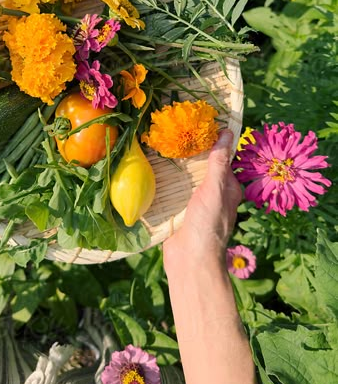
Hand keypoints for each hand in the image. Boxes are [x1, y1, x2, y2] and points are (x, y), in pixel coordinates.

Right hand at [163, 129, 241, 269]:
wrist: (190, 261)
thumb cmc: (207, 225)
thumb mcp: (215, 189)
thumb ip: (220, 163)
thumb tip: (228, 133)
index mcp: (228, 189)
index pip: (223, 158)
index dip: (214, 141)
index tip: (199, 122)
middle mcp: (214, 195)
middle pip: (203, 167)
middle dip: (192, 151)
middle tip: (175, 130)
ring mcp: (196, 204)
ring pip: (187, 178)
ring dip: (177, 166)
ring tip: (162, 144)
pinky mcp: (180, 211)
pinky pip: (174, 191)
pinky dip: (167, 180)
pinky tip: (154, 168)